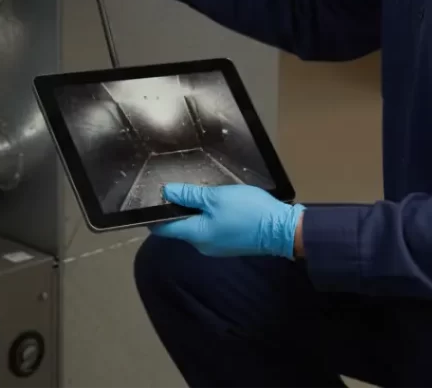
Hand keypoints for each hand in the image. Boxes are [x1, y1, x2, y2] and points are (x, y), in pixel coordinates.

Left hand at [150, 184, 304, 258]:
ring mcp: (217, 246)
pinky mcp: (229, 243)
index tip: (150, 197)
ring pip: (197, 226)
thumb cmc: (246, 211)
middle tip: (177, 185)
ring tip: (197, 189)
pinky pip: (211, 228)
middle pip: (180, 226)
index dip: (154, 214)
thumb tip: (166, 193)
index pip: (164, 229)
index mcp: (196, 235)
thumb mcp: (216, 198)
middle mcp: (202, 245)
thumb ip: (189, 196)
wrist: (281, 229)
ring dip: (195, 210)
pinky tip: (216, 200)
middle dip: (177, 208)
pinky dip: (208, 215)